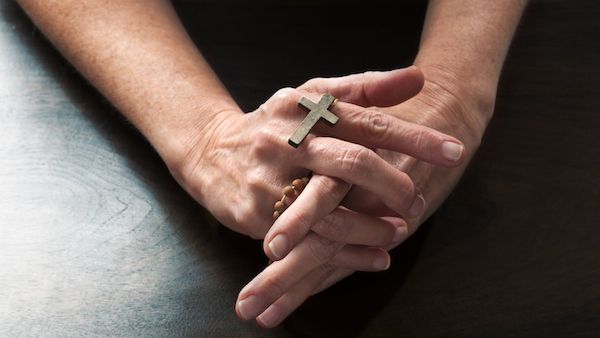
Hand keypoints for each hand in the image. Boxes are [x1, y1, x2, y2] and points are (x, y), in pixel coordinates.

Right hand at [173, 67, 463, 241]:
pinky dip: (347, 251)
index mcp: (305, 108)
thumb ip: (366, 89)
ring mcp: (270, 178)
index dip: (413, 137)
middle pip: (351, 162)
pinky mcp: (255, 212)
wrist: (211, 151)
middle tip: (417, 199)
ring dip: (372, 225)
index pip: (368, 120)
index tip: (452, 150)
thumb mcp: (312, 97)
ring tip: (399, 231)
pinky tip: (376, 258)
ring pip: (330, 208)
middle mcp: (288, 140)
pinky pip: (309, 239)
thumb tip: (418, 78)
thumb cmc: (273, 124)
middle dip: (394, 183)